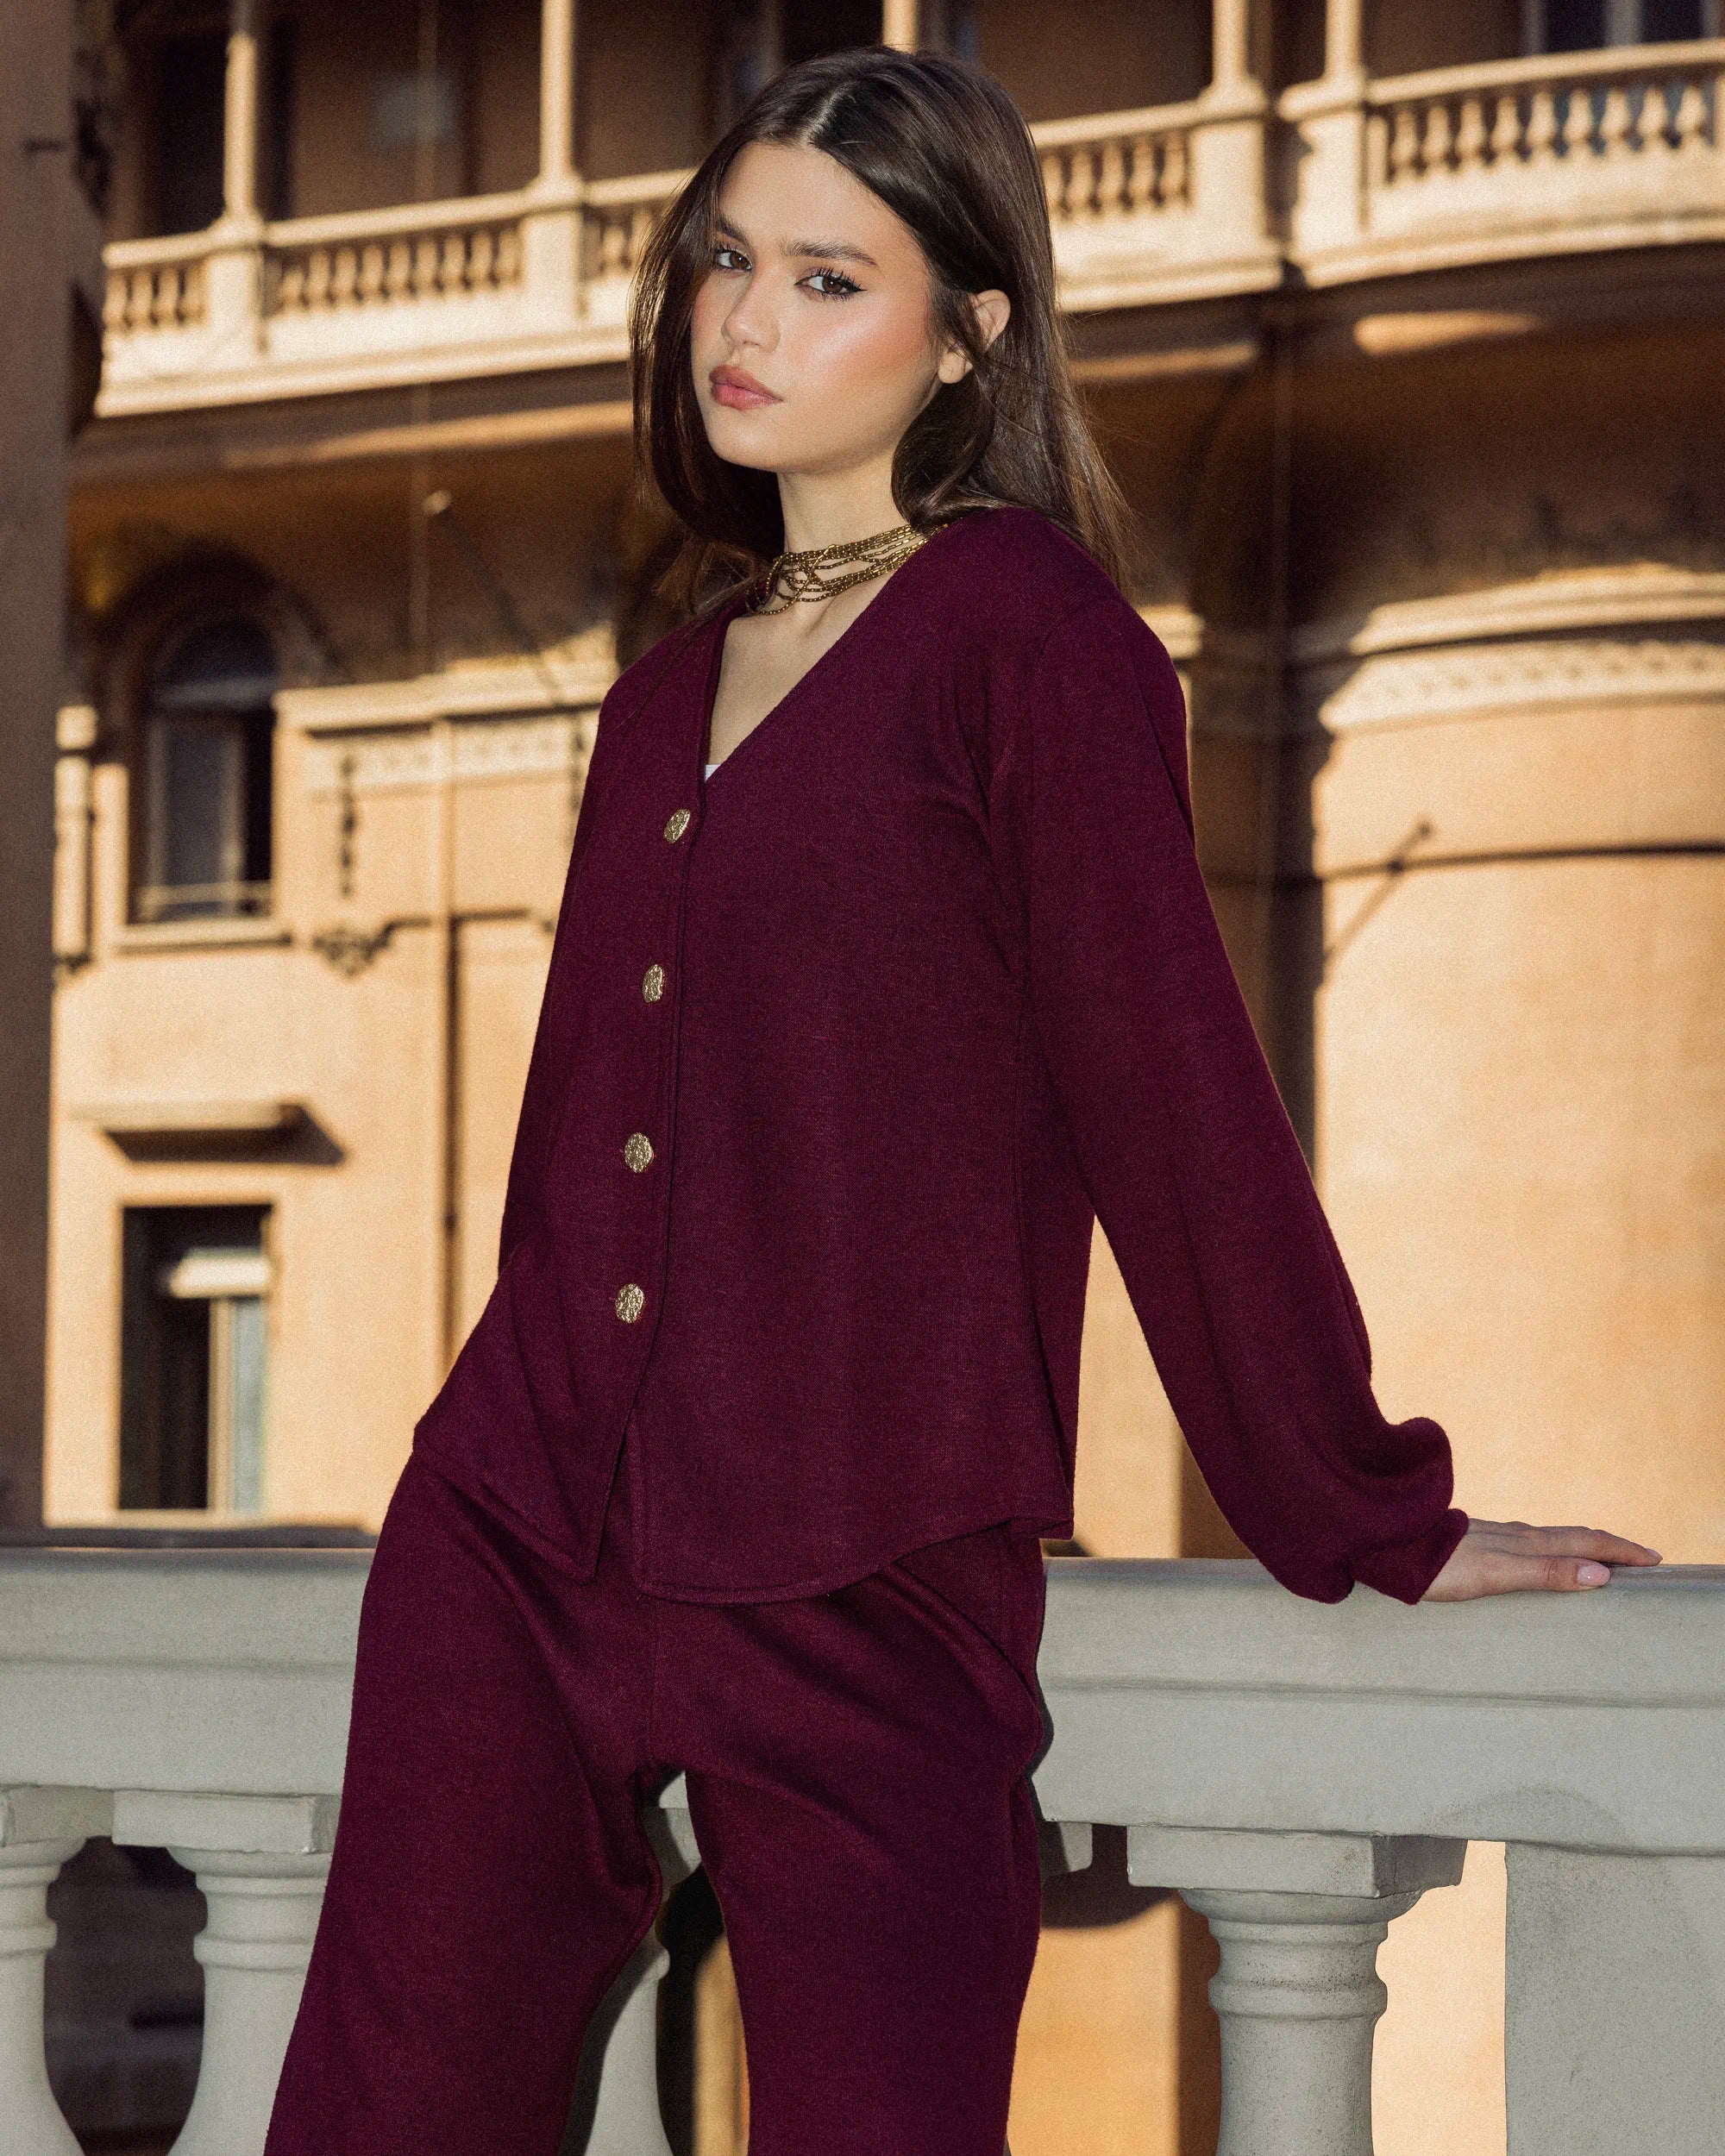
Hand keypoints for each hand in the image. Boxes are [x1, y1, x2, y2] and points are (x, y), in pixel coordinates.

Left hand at [1421, 1517, 1662, 1600]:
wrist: (1381, 1543)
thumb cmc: (1434, 1566)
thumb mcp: (1494, 1575)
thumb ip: (1544, 1573)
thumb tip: (1600, 1573)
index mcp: (1523, 1542)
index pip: (1583, 1543)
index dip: (1620, 1550)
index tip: (1653, 1559)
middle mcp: (1512, 1534)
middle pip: (1570, 1536)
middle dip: (1609, 1545)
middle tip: (1641, 1556)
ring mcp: (1491, 1535)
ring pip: (1547, 1537)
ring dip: (1580, 1544)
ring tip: (1599, 1554)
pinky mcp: (1472, 1541)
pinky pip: (1524, 1542)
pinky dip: (1549, 1547)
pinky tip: (1535, 1553)